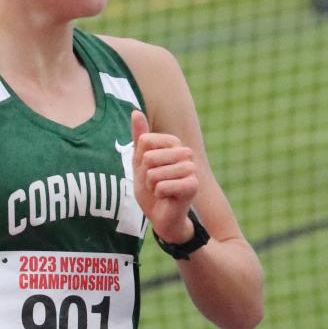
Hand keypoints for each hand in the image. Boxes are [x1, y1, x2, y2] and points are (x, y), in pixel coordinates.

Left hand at [130, 109, 199, 245]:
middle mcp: (185, 152)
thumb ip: (139, 138)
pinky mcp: (192, 185)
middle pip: (149, 157)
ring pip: (153, 173)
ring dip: (151, 187)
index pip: (145, 141)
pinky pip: (161, 186)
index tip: (148, 171)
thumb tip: (135, 111)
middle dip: (145, 175)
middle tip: (154, 184)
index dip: (140, 160)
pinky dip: (158, 195)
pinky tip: (166, 198)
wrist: (162, 216)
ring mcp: (191, 168)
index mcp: (173, 143)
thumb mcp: (140, 162)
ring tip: (160, 191)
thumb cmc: (151, 189)